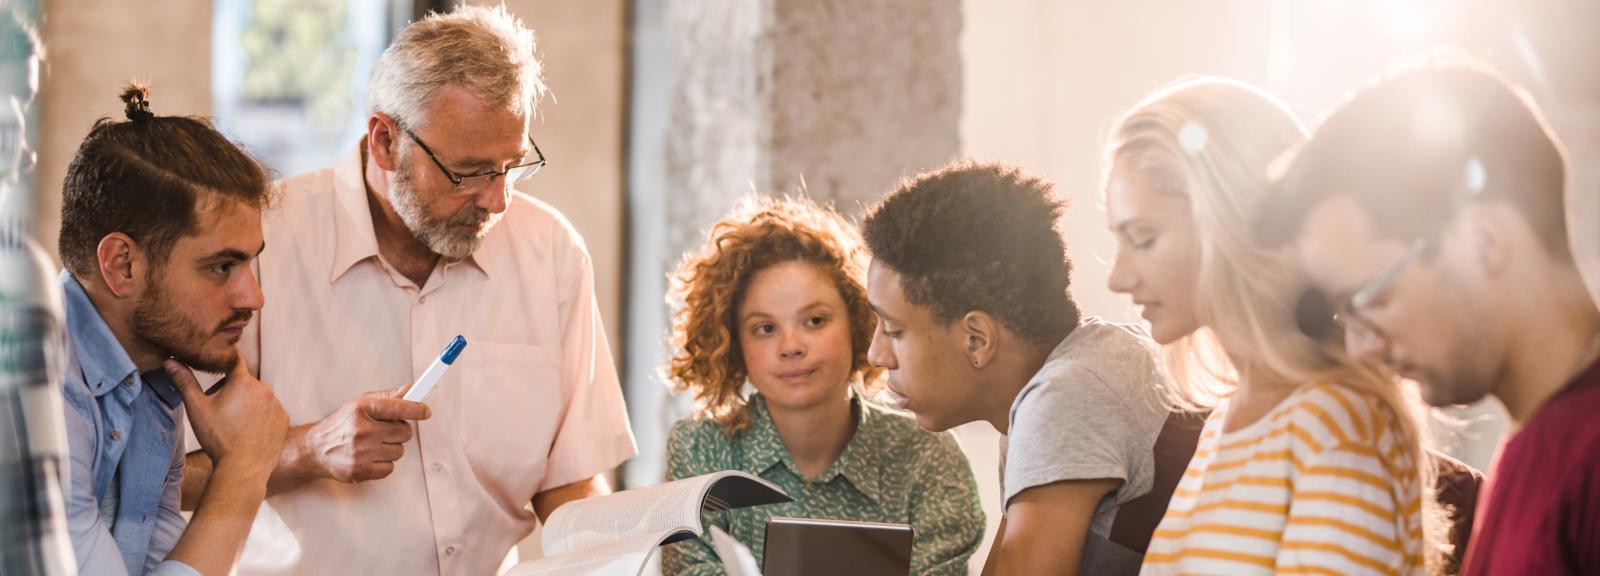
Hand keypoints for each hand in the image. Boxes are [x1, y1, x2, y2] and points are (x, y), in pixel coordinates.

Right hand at [167, 358, 287, 478]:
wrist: (243, 468)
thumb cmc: (218, 438)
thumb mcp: (197, 409)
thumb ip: (184, 382)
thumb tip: (170, 361)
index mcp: (244, 382)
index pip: (234, 360)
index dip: (223, 361)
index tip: (215, 365)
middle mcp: (265, 389)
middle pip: (245, 381)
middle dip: (231, 389)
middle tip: (216, 406)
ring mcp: (277, 405)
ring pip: (258, 397)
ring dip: (246, 402)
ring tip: (232, 422)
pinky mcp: (283, 420)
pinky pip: (270, 411)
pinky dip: (260, 416)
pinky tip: (247, 430)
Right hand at [304, 386, 430, 482]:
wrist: (314, 450)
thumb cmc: (341, 425)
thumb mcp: (359, 404)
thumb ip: (387, 398)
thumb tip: (410, 390)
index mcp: (361, 409)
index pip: (398, 407)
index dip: (416, 409)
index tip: (425, 411)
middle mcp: (361, 431)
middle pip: (405, 433)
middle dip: (400, 431)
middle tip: (385, 431)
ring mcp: (361, 453)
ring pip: (399, 451)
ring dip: (391, 448)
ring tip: (373, 445)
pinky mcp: (361, 471)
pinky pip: (390, 468)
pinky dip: (384, 464)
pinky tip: (369, 457)